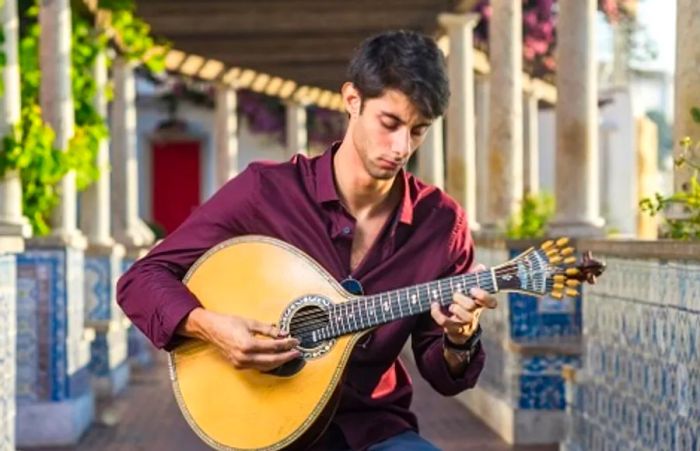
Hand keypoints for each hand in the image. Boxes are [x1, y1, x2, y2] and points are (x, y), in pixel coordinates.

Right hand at [186, 308, 300, 371]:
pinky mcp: (239, 365)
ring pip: (265, 366)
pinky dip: (268, 364)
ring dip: (279, 362)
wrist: (211, 329)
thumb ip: (269, 330)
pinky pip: (258, 367)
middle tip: (296, 352)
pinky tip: (275, 359)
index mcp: (247, 345)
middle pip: (272, 360)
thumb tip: (284, 333)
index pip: (273, 347)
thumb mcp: (251, 323)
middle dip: (286, 356)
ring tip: (288, 355)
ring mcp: (241, 363)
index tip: (295, 341)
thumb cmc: (228, 323)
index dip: (287, 344)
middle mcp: (244, 357)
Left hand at [430, 264, 497, 344]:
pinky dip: (437, 313)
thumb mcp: (469, 292)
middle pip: (472, 307)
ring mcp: (464, 323)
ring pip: (464, 317)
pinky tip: (434, 305)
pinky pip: (445, 322)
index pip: (491, 302)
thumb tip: (481, 267)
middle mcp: (474, 314)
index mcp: (480, 304)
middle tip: (455, 294)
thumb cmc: (464, 306)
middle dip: (462, 299)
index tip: (472, 289)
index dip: (483, 296)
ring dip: (455, 308)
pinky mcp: (453, 328)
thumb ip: (475, 279)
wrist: (460, 331)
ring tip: (450, 304)